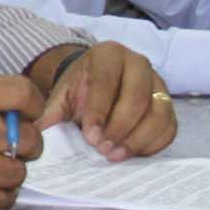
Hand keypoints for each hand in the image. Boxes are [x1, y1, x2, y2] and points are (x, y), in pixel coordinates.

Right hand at [0, 75, 39, 209]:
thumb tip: (27, 115)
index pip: (24, 94)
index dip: (35, 107)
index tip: (29, 116)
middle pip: (29, 139)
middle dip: (27, 146)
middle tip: (12, 149)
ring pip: (18, 173)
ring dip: (12, 174)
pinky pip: (3, 199)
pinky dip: (2, 196)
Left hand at [36, 43, 174, 160]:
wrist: (100, 82)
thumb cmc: (81, 87)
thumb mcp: (63, 94)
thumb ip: (52, 110)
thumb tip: (40, 130)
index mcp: (108, 54)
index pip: (106, 81)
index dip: (99, 111)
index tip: (90, 137)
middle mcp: (138, 63)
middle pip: (137, 96)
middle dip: (120, 127)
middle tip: (103, 149)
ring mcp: (158, 83)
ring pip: (159, 111)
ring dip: (138, 138)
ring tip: (116, 155)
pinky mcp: (168, 104)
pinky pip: (169, 126)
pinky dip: (153, 143)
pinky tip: (133, 154)